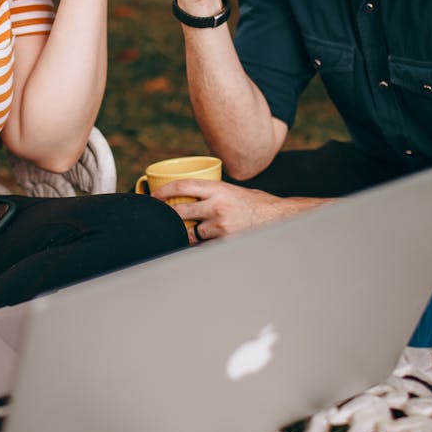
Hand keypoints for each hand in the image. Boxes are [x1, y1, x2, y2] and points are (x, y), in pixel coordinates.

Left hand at [158, 180, 306, 243]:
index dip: (163, 191)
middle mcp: (216, 205)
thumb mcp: (231, 190)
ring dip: (187, 234)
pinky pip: (204, 245)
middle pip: (179, 211)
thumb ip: (211, 193)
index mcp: (217, 188)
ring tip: (189, 233)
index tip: (154, 197)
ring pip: (190, 233)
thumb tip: (187, 197)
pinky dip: (201, 245)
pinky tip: (204, 243)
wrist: (278, 217)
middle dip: (168, 216)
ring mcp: (220, 225)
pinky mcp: (225, 241)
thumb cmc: (255, 203)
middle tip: (161, 218)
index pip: (182, 186)